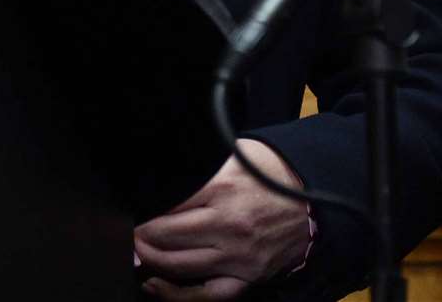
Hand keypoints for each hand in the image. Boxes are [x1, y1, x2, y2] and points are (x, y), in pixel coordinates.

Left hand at [133, 138, 310, 299]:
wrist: (315, 195)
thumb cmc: (272, 171)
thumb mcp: (233, 153)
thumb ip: (199, 169)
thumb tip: (167, 177)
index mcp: (222, 189)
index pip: (168, 206)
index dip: (143, 213)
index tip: (129, 214)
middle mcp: (229, 225)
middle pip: (169, 237)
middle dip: (140, 237)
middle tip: (126, 235)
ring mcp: (240, 256)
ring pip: (183, 266)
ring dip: (152, 262)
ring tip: (136, 255)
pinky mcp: (250, 276)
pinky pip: (210, 293)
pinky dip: (181, 294)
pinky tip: (159, 287)